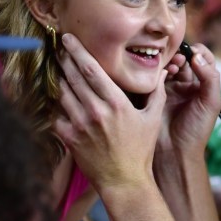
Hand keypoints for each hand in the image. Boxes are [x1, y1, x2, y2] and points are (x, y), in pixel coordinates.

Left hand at [54, 33, 163, 189]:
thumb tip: (164, 72)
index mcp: (116, 103)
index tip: (68, 39)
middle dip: (64, 59)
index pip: (91, 69)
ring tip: (60, 71)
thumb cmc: (140, 150)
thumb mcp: (153, 119)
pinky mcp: (69, 138)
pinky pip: (56, 115)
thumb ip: (156, 93)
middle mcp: (96, 111)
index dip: (77, 51)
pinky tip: (60, 100)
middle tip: (60, 49)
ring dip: (60, 80)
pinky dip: (57, 106)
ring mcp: (80, 125)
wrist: (124, 181)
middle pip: (73, 77)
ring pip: (62, 93)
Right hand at [157, 42, 220, 156]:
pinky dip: (158, 70)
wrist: (174, 151)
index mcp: (203, 86)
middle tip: (181, 59)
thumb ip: (210, 78)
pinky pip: (155, 75)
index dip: (199, 52)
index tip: (194, 52)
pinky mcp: (154, 93)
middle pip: (185, 59)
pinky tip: (161, 72)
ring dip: (171, 61)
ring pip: (170, 65)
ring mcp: (170, 88)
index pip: (204, 60)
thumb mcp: (211, 103)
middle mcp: (186, 85)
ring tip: (173, 67)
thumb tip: (198, 55)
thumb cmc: (196, 129)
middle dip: (183, 55)